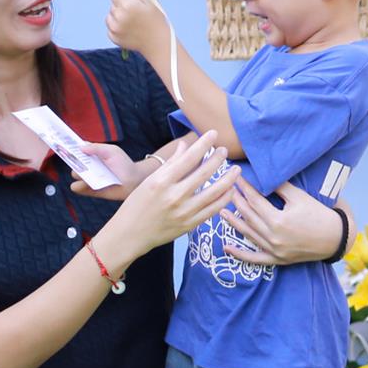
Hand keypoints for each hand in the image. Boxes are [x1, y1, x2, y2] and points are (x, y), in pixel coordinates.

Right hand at [68, 141, 152, 200]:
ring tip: (91, 173)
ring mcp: (88, 178)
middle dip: (73, 160)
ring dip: (79, 173)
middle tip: (80, 159)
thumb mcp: (111, 151)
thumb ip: (96, 147)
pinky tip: (87, 183)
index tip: (60, 142)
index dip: (68, 146)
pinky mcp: (90, 190)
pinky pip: (77, 188)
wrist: (134, 180)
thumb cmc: (123, 163)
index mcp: (91, 155)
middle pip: (72, 162)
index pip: (76, 150)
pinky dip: (79, 185)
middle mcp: (87, 166)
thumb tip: (80, 146)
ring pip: (75, 174)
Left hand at [106, 0, 173, 58]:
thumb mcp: (149, 2)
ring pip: (109, 17)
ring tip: (131, 23)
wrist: (158, 43)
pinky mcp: (113, 37)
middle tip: (134, 15)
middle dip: (121, 8)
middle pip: (112, 6)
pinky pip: (110, 28)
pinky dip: (116, 29)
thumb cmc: (156, 22)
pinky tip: (128, 30)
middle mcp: (119, 16)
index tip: (131, 4)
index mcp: (127, 5)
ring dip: (117, 18)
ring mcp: (115, 28)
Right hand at [110, 130, 241, 252]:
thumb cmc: (137, 204)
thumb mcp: (149, 181)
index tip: (213, 134)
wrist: (130, 234)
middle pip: (204, 173)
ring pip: (214, 192)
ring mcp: (184, 212)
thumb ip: (170, 164)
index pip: (188, 158)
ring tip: (236, 169)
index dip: (203, 144)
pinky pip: (213, 210)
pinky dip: (224, 199)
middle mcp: (174, 196)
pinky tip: (230, 190)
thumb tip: (185, 145)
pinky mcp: (190, 224)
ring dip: (228, 179)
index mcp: (161, 182)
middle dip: (218, 159)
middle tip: (225, 150)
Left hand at [219, 174, 346, 265]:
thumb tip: (264, 177)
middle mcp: (273, 236)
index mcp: (278, 220)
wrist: (335, 238)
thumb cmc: (319, 214)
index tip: (237, 178)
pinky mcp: (277, 259)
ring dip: (233, 223)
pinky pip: (255, 259)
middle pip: (249, 216)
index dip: (245, 188)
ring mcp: (274, 250)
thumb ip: (280, 188)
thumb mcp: (300, 197)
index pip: (255, 201)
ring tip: (221, 212)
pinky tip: (227, 248)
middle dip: (237, 201)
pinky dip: (240, 254)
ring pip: (248, 234)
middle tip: (226, 190)